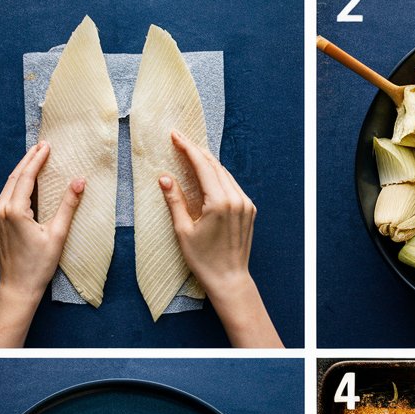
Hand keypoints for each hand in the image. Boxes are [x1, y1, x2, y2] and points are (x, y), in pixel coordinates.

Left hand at [0, 142, 84, 347]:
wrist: (18, 286)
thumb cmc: (39, 264)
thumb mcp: (58, 234)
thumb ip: (68, 205)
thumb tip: (79, 181)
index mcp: (14, 210)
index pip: (26, 177)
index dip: (37, 160)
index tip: (46, 146)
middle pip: (14, 178)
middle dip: (28, 161)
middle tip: (41, 146)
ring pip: (8, 186)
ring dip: (22, 172)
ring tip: (35, 159)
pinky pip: (5, 197)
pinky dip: (16, 186)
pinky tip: (25, 183)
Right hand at [160, 131, 282, 347]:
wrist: (229, 278)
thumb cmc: (203, 259)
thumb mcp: (183, 230)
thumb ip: (175, 201)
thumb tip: (164, 177)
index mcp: (220, 202)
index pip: (203, 166)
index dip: (188, 148)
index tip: (175, 135)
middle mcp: (237, 199)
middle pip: (215, 166)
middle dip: (197, 151)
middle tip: (180, 140)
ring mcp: (246, 204)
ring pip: (226, 175)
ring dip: (208, 162)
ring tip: (191, 153)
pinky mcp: (250, 210)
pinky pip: (233, 186)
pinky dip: (219, 176)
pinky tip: (208, 174)